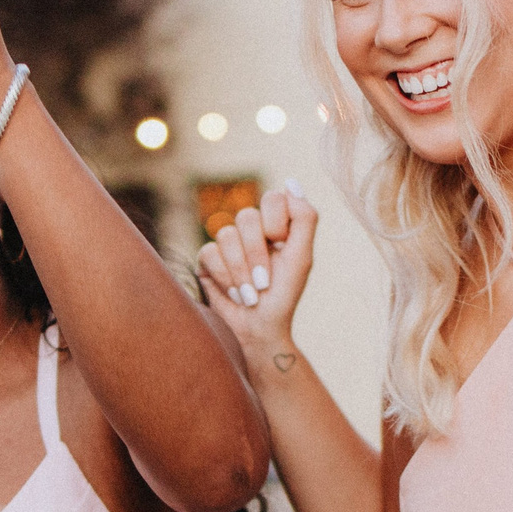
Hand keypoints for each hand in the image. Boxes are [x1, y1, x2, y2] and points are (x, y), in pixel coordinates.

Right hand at [195, 182, 317, 373]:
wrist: (260, 330)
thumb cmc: (284, 295)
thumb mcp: (302, 257)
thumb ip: (304, 218)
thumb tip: (291, 181)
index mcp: (276, 225)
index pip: (273, 198)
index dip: (276, 223)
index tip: (282, 247)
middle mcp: (251, 230)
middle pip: (247, 217)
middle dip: (257, 254)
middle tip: (265, 281)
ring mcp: (228, 243)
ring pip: (226, 234)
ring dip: (241, 271)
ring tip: (251, 293)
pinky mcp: (208, 258)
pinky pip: (210, 252)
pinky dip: (226, 277)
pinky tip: (235, 293)